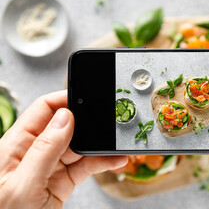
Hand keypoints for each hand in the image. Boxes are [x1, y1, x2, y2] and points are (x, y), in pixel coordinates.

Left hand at [0, 91, 127, 208]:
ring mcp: (50, 167)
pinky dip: (102, 162)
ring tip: (117, 144)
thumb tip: (65, 117)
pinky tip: (114, 160)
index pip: (43, 110)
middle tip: (109, 122)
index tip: (88, 98)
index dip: (66, 100)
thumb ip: (44, 150)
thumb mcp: (22, 186)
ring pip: (80, 147)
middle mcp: (35, 152)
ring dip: (100, 145)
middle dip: (89, 123)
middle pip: (67, 126)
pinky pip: (85, 166)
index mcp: (17, 144)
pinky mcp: (62, 182)